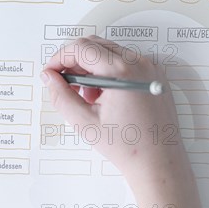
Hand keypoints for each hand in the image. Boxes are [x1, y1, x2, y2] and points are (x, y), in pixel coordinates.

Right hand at [41, 35, 186, 186]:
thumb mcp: (85, 122)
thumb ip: (61, 96)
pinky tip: (104, 97)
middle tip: (64, 84)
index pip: (82, 48)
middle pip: (96, 45)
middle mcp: (140, 63)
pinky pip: (126, 63)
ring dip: (91, 68)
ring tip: (88, 97)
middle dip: (74, 61)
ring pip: (110, 52)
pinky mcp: (155, 76)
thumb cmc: (129, 146)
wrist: (159, 162)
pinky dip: (109, 72)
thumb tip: (49, 78)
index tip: (50, 72)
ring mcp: (150, 68)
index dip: (60, 58)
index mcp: (123, 71)